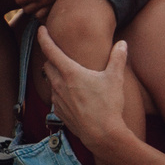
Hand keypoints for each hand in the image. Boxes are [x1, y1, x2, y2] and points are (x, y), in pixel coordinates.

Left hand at [9, 0, 70, 18]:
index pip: (18, 0)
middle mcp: (43, 1)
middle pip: (26, 9)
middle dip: (24, 2)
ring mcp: (51, 4)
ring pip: (36, 14)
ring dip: (33, 8)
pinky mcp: (57, 3)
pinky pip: (47, 14)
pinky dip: (42, 10)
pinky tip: (42, 2)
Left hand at [36, 28, 133, 155]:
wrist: (102, 135)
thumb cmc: (108, 106)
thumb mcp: (115, 79)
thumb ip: (118, 58)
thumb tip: (122, 43)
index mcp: (70, 73)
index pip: (50, 50)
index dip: (43, 37)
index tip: (41, 29)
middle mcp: (59, 85)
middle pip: (48, 65)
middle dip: (51, 57)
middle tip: (58, 53)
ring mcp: (57, 100)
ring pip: (50, 82)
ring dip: (56, 75)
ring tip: (67, 74)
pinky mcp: (59, 113)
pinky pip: (55, 97)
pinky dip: (60, 92)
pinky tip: (72, 94)